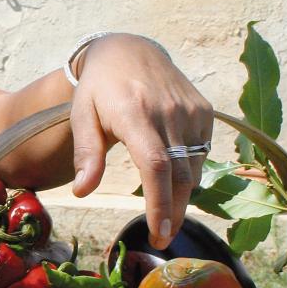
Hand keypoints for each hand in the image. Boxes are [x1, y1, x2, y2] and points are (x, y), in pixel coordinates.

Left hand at [68, 35, 213, 248]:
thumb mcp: (82, 115)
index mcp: (135, 113)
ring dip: (181, 194)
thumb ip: (86, 154)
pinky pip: (202, 153)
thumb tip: (82, 192)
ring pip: (194, 168)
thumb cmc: (99, 88)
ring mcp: (190, 110)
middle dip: (173, 212)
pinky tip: (173, 176)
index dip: (159, 203)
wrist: (130, 49)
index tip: (157, 233)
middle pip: (179, 175)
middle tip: (161, 238)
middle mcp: (168, 112)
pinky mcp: (204, 110)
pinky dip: (190, 171)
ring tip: (164, 210)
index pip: (155, 166)